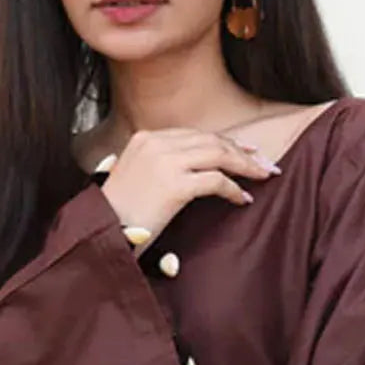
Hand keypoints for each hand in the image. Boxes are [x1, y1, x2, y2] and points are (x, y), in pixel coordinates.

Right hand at [99, 128, 281, 245]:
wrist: (101, 229)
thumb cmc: (116, 213)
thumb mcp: (133, 176)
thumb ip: (157, 165)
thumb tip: (189, 171)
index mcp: (146, 138)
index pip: (194, 134)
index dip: (224, 141)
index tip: (245, 150)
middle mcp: (156, 144)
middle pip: (211, 140)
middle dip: (242, 151)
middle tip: (264, 163)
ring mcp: (166, 162)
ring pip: (219, 155)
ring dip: (245, 166)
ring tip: (262, 176)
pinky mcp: (174, 185)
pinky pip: (216, 181)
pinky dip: (234, 189)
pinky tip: (243, 199)